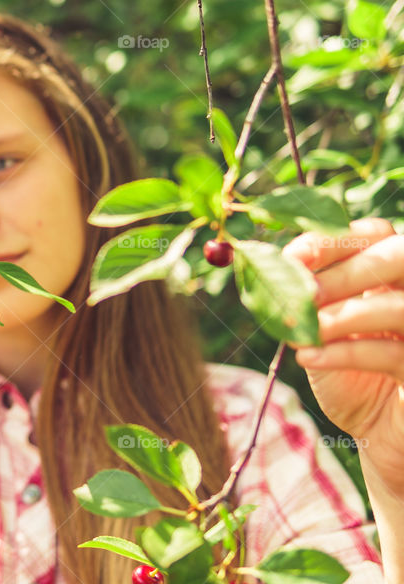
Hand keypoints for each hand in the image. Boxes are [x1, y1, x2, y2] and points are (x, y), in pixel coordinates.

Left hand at [282, 217, 403, 490]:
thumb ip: (307, 297)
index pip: (374, 234)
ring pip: (400, 306)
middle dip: (344, 273)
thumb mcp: (322, 331)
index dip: (331, 241)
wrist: (379, 435)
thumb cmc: (350, 375)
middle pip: (398, 256)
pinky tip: (308, 356)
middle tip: (302, 295)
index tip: (290, 259)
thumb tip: (278, 264)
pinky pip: (392, 354)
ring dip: (343, 315)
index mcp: (394, 275)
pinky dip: (345, 353)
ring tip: (301, 332)